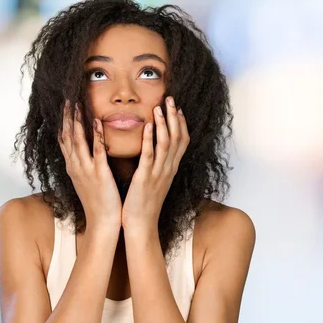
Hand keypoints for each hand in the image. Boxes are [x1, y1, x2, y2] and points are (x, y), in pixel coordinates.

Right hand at [58, 101, 121, 237]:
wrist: (103, 222)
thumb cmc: (99, 202)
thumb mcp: (88, 181)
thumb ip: (87, 165)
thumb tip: (89, 153)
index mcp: (74, 168)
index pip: (65, 141)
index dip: (64, 123)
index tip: (64, 107)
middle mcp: (76, 167)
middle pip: (68, 138)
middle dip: (67, 118)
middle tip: (67, 100)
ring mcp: (86, 170)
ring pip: (78, 141)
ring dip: (77, 122)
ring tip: (77, 105)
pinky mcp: (100, 174)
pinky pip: (97, 151)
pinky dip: (96, 136)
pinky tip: (97, 122)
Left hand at [121, 96, 189, 232]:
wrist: (141, 223)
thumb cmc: (144, 202)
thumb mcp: (155, 179)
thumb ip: (157, 163)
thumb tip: (154, 149)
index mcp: (171, 168)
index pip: (182, 141)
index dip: (182, 123)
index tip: (178, 107)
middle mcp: (168, 168)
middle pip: (178, 138)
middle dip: (175, 117)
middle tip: (171, 99)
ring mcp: (159, 173)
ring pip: (166, 143)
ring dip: (164, 123)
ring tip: (160, 106)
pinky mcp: (145, 178)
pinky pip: (150, 156)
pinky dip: (150, 139)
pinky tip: (147, 126)